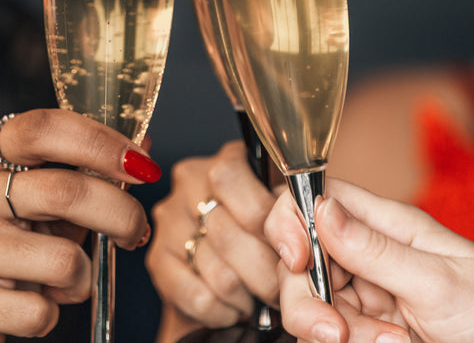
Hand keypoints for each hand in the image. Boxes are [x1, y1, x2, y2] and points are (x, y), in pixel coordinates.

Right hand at [0, 109, 156, 341]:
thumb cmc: (1, 241)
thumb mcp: (33, 197)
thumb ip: (82, 173)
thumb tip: (144, 147)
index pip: (43, 129)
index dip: (101, 142)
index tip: (142, 165)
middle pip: (64, 192)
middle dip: (121, 214)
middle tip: (138, 231)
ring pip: (62, 260)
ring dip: (83, 277)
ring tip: (64, 279)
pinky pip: (40, 312)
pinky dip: (53, 313)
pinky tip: (34, 304)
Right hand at [146, 140, 279, 334]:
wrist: (224, 262)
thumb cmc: (260, 230)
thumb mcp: (280, 207)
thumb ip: (291, 210)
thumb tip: (316, 222)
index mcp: (228, 162)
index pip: (240, 187)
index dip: (271, 226)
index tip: (297, 255)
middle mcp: (191, 182)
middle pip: (229, 235)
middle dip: (266, 274)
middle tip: (285, 291)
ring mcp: (170, 220)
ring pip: (217, 272)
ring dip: (246, 296)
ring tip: (259, 299)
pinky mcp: (157, 259)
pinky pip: (196, 295)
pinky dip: (222, 310)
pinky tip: (233, 307)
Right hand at [264, 179, 473, 342]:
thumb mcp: (438, 280)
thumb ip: (374, 248)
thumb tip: (321, 208)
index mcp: (388, 225)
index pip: (317, 200)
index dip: (291, 222)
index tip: (298, 257)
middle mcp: (371, 257)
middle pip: (302, 262)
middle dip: (308, 298)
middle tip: (335, 331)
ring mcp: (369, 298)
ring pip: (312, 306)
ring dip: (336, 332)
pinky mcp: (369, 333)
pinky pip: (331, 337)